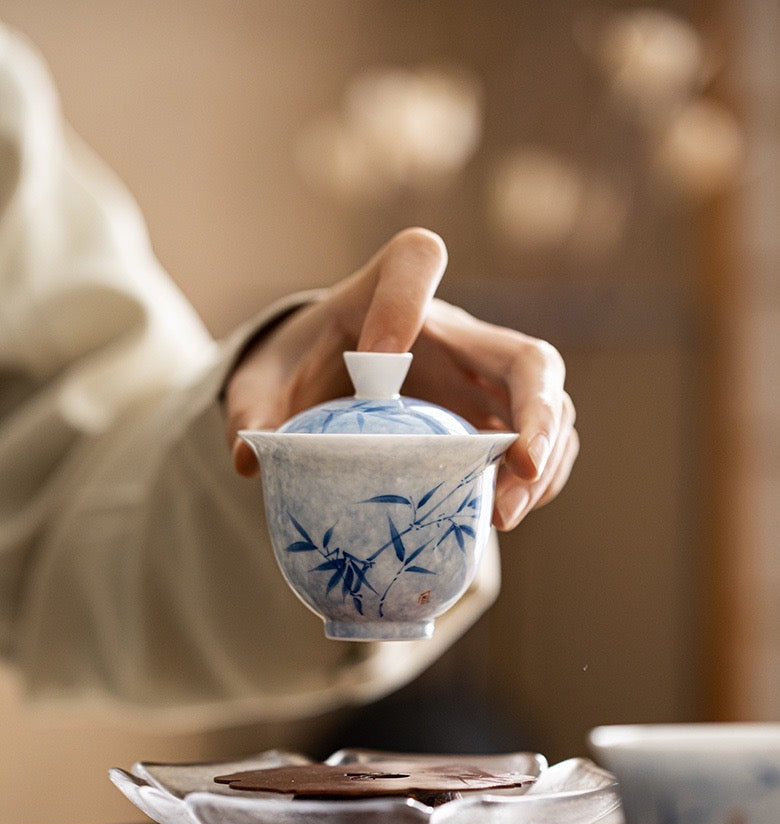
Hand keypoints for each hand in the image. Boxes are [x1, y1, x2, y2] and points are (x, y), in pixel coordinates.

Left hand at [223, 228, 577, 529]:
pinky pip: (542, 444)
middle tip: (516, 467)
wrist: (325, 379)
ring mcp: (483, 382)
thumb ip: (251, 409)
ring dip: (544, 461)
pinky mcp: (491, 423)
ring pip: (550, 406)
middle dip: (537, 412)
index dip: (403, 301)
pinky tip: (505, 514)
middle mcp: (455, 335)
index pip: (415, 258)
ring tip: (506, 513)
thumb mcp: (262, 381)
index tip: (375, 365)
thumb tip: (249, 459)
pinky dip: (538, 480)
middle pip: (528, 354)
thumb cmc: (298, 366)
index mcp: (388, 296)